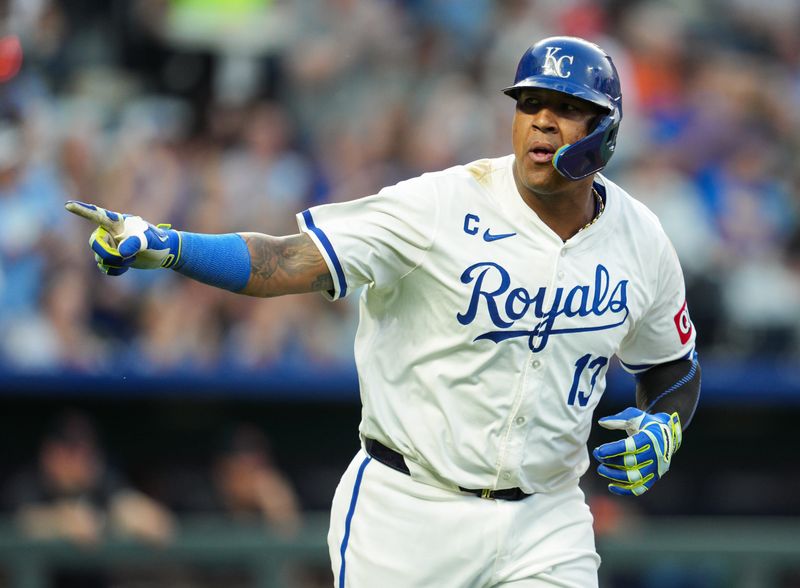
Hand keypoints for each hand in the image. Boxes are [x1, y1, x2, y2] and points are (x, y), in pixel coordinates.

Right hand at [65, 200, 179, 274]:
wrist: (165, 252)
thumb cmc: (159, 241)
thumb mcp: (149, 241)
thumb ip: (135, 243)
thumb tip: (121, 252)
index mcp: (118, 222)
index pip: (97, 214)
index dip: (82, 210)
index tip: (68, 205)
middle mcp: (110, 233)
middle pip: (94, 243)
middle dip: (106, 253)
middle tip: (124, 257)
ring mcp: (111, 245)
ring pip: (99, 257)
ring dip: (115, 263)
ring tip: (132, 259)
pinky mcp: (114, 258)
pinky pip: (104, 267)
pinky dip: (114, 270)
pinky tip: (127, 267)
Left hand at [592, 407, 681, 495]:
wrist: (668, 433)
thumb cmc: (646, 423)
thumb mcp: (634, 415)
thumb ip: (618, 419)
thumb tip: (601, 422)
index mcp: (650, 438)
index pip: (630, 447)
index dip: (612, 450)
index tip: (598, 451)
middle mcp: (655, 455)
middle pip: (629, 463)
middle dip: (610, 461)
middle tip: (597, 456)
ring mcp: (656, 468)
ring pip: (634, 478)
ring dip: (614, 476)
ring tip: (601, 470)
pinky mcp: (654, 477)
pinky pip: (640, 488)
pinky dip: (625, 490)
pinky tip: (611, 486)